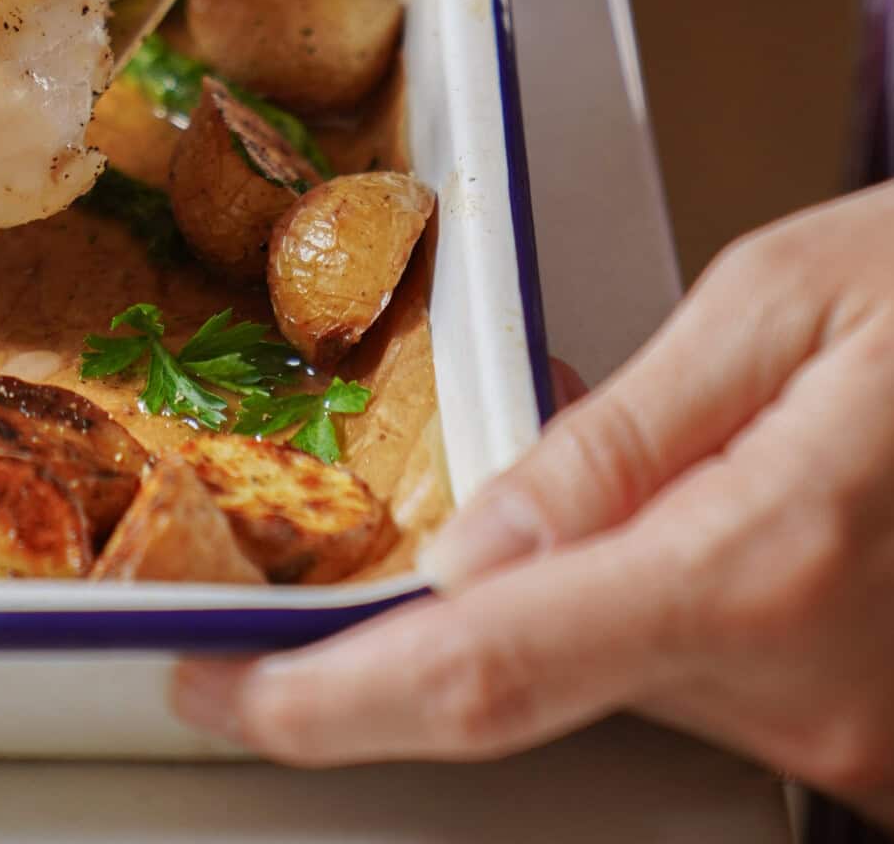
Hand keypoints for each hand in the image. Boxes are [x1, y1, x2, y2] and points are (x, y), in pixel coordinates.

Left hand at [173, 185, 893, 820]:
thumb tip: (466, 552)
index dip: (326, 697)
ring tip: (739, 440)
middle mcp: (822, 696)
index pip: (484, 669)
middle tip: (569, 440)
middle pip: (562, 667)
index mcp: (766, 561)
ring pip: (651, 675)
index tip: (219, 688)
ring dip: (624, 572)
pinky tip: (761, 505)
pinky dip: (695, 599)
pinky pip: (737, 684)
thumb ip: (618, 440)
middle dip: (505, 576)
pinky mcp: (889, 745)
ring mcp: (871, 743)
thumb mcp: (785, 302)